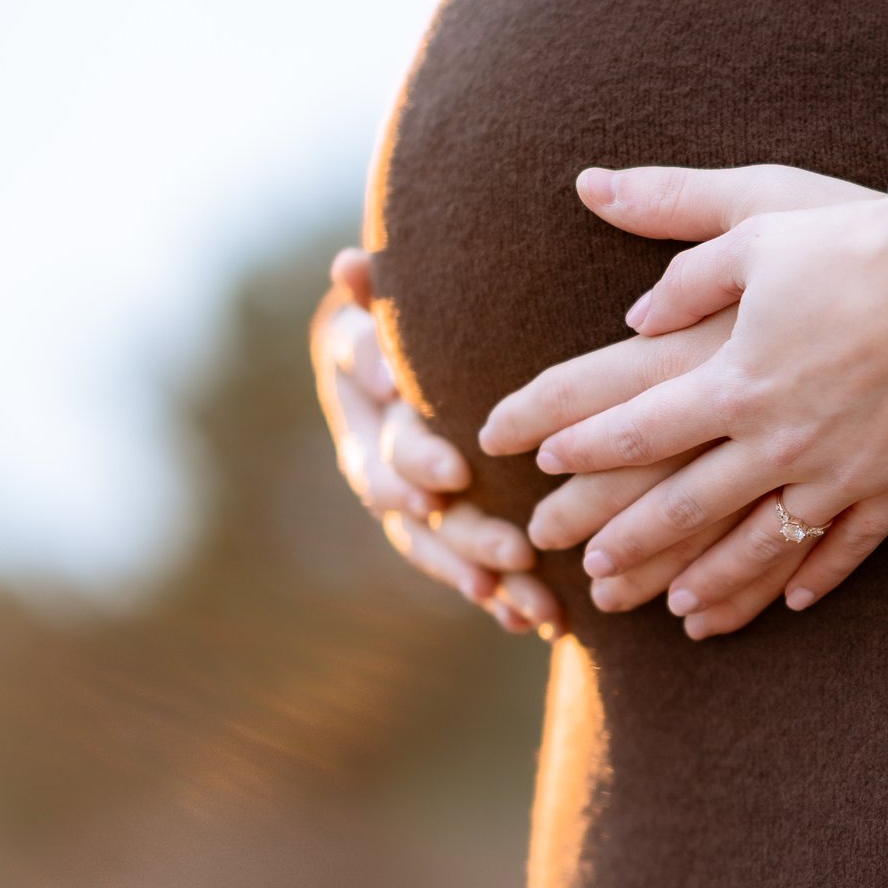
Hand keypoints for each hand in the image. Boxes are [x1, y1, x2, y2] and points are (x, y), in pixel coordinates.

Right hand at [312, 247, 561, 636]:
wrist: (440, 340)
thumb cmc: (430, 302)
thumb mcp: (407, 295)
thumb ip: (383, 294)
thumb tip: (350, 266)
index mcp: (361, 391)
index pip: (381, 437)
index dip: (414, 456)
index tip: (455, 475)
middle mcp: (375, 449)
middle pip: (412, 503)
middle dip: (462, 530)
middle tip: (516, 549)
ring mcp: (405, 496)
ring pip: (436, 544)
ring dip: (483, 574)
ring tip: (532, 601)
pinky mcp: (441, 529)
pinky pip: (465, 570)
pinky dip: (500, 596)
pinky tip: (537, 621)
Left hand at [480, 163, 887, 636]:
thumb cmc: (860, 238)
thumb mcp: (758, 224)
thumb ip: (685, 269)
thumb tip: (631, 313)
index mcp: (734, 376)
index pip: (636, 429)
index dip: (582, 450)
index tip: (542, 468)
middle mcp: (779, 439)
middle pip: (685, 506)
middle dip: (628, 541)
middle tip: (588, 569)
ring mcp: (840, 471)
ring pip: (761, 545)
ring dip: (713, 582)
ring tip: (677, 609)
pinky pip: (848, 547)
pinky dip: (816, 577)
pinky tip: (789, 600)